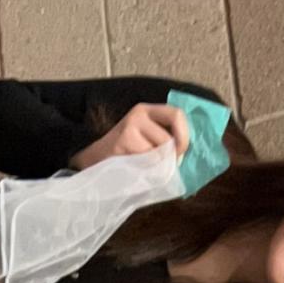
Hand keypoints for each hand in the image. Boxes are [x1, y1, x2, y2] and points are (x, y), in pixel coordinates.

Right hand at [70, 102, 189, 169]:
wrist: (94, 160)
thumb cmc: (127, 154)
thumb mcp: (147, 139)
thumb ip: (167, 139)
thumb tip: (188, 153)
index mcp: (148, 111)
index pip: (177, 114)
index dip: (185, 136)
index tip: (181, 151)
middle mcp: (139, 114)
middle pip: (170, 138)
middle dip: (172, 157)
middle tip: (167, 166)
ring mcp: (129, 127)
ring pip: (159, 152)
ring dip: (158, 166)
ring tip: (145, 168)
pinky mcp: (122, 142)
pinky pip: (146, 162)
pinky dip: (147, 172)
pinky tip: (135, 170)